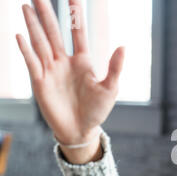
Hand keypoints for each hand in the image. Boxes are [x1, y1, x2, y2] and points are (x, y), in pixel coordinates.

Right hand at [16, 0, 124, 144]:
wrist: (81, 130)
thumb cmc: (97, 110)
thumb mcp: (110, 89)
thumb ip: (114, 68)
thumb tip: (123, 46)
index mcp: (83, 61)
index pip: (77, 33)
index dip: (75, 15)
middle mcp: (64, 62)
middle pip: (54, 32)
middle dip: (47, 14)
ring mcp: (51, 70)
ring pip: (40, 43)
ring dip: (34, 25)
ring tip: (27, 6)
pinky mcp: (40, 82)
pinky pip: (32, 62)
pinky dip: (26, 50)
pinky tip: (20, 35)